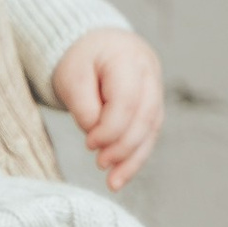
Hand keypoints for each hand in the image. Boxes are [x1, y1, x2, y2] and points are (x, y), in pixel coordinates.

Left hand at [50, 28, 163, 189]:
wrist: (94, 44)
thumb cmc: (80, 59)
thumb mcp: (71, 76)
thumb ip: (83, 106)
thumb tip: (96, 136)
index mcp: (128, 58)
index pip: (127, 101)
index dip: (110, 128)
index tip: (89, 143)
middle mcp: (149, 73)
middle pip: (145, 117)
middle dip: (123, 147)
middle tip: (100, 164)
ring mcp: (155, 89)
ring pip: (152, 129)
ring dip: (133, 159)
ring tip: (113, 182)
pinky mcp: (153, 105)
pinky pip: (149, 134)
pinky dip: (136, 156)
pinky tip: (122, 175)